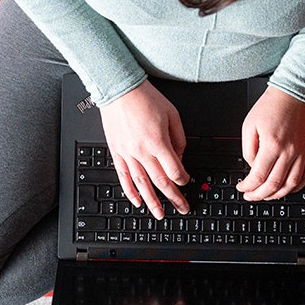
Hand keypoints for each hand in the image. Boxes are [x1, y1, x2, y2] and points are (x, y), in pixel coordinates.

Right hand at [98, 80, 189, 218]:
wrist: (120, 90)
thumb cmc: (145, 98)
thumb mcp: (173, 115)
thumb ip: (179, 139)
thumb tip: (180, 157)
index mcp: (158, 142)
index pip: (174, 171)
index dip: (183, 179)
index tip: (187, 181)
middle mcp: (142, 151)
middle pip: (161, 182)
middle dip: (174, 198)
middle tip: (182, 207)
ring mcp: (128, 154)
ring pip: (142, 184)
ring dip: (152, 202)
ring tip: (159, 214)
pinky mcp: (117, 152)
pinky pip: (123, 177)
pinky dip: (130, 191)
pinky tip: (137, 201)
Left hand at [237, 86, 304, 200]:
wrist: (295, 92)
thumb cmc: (272, 105)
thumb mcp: (249, 125)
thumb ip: (248, 149)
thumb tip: (252, 167)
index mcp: (271, 144)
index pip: (258, 176)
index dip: (248, 187)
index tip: (242, 188)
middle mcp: (289, 151)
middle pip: (274, 184)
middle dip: (259, 195)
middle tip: (252, 196)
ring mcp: (303, 152)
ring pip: (291, 184)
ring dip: (277, 194)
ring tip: (267, 195)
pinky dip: (297, 186)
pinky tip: (288, 188)